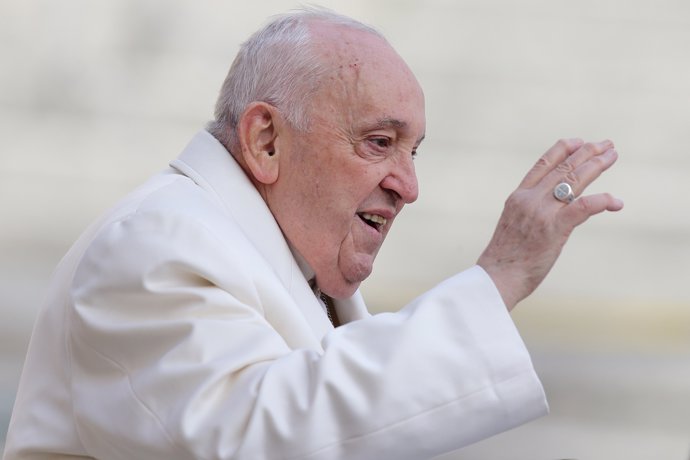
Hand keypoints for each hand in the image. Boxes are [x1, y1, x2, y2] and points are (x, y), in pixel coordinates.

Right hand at [477, 138, 623, 310]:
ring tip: (612, 156)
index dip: (563, 149)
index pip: (542, 164)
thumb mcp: (513, 227)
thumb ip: (529, 214)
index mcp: (517, 197)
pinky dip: (602, 201)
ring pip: (574, 180)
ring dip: (597, 165)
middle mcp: (529, 199)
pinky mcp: (554, 229)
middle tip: (606, 145)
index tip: (578, 141)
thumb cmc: (504, 260)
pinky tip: (616, 202)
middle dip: (587, 153)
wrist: (496, 278)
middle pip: (563, 168)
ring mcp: (541, 212)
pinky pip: (583, 207)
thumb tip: (549, 214)